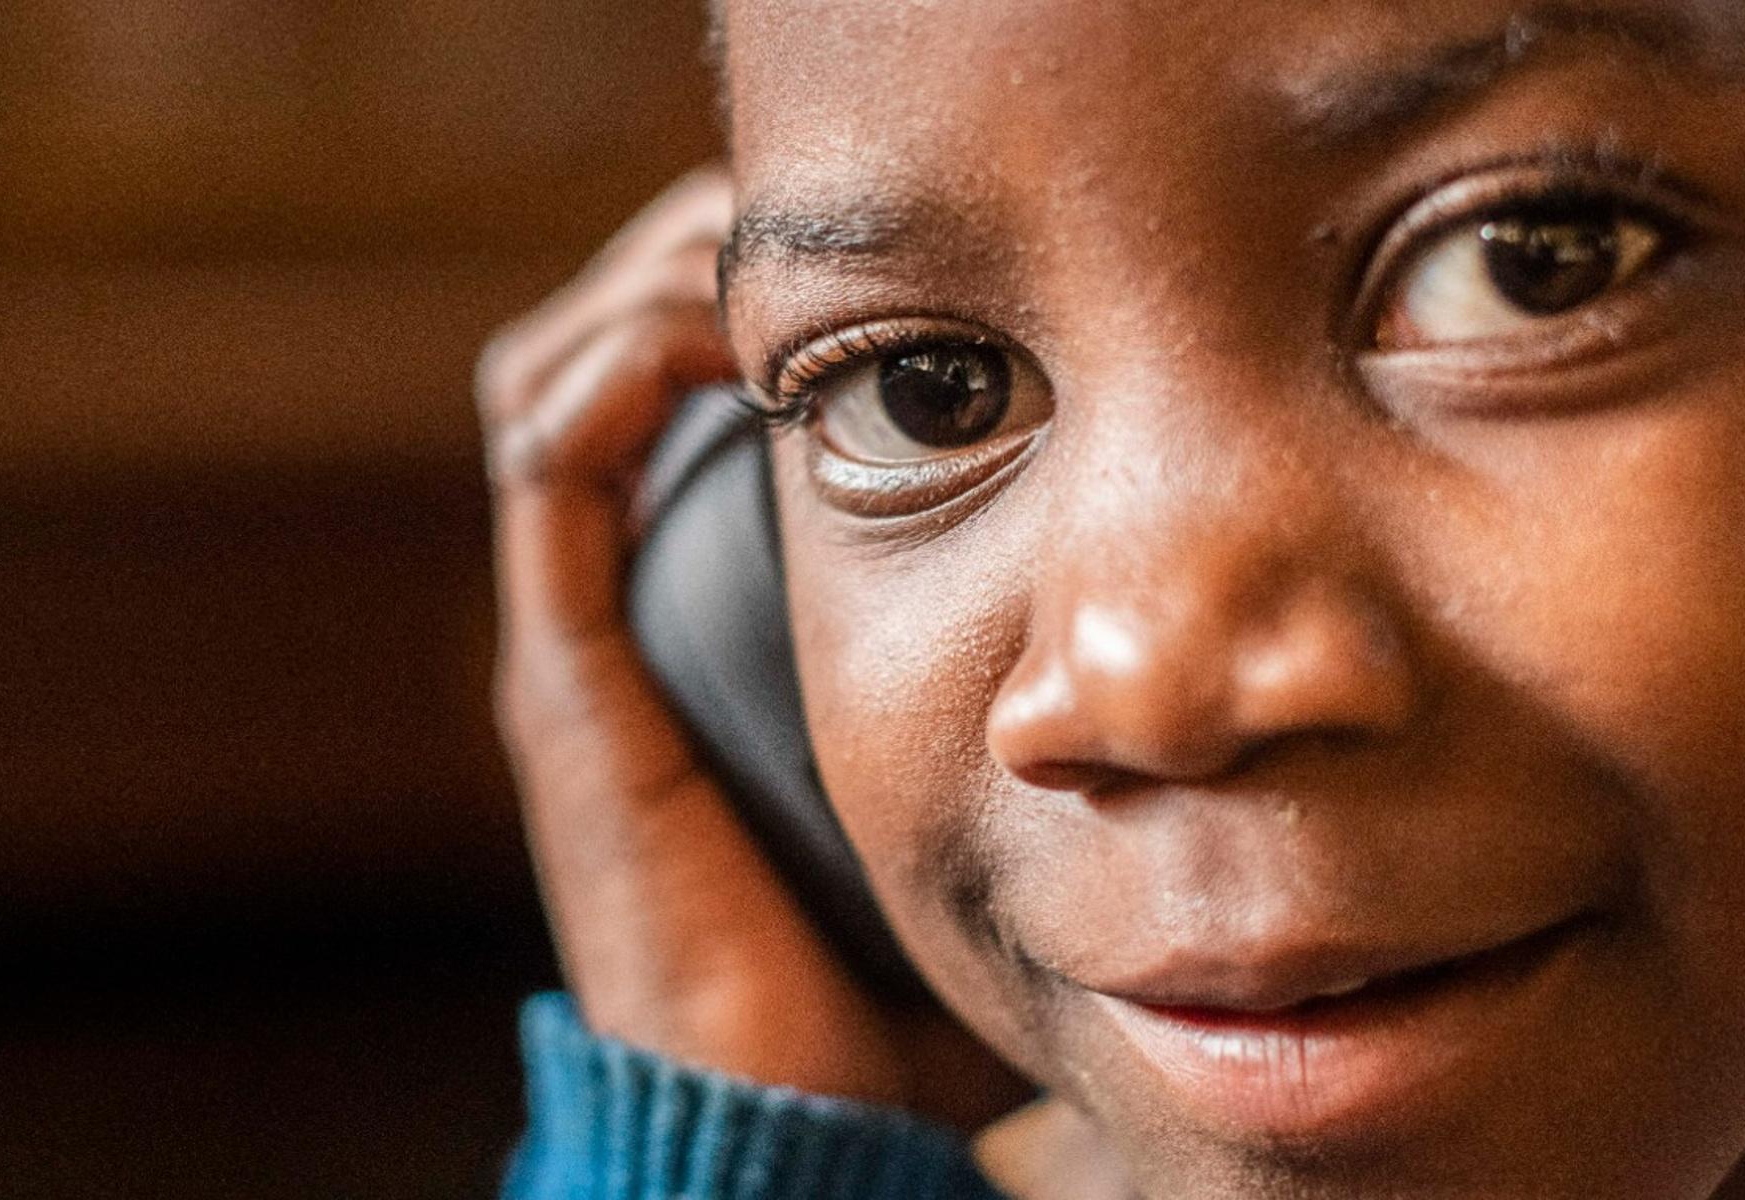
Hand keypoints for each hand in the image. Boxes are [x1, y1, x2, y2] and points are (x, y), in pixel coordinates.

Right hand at [476, 168, 1025, 1125]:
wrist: (781, 1129)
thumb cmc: (891, 996)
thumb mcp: (983, 811)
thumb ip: (1036, 732)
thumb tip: (1197, 673)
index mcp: (703, 632)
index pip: (686, 402)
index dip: (768, 310)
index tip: (893, 270)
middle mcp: (623, 615)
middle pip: (610, 357)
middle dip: (704, 264)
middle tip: (822, 233)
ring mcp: (582, 639)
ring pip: (559, 378)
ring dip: (652, 286)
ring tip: (762, 258)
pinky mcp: (565, 677)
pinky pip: (546, 463)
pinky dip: (609, 369)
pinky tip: (713, 340)